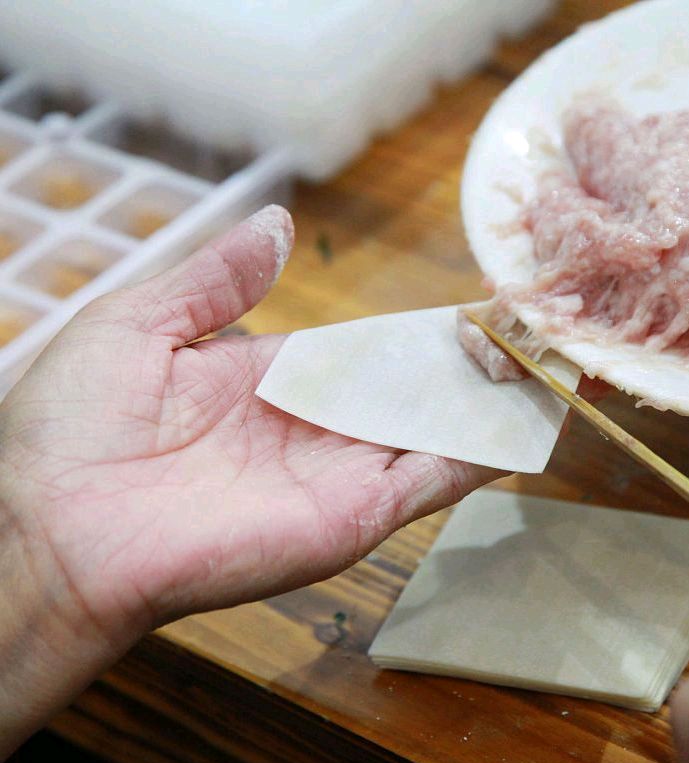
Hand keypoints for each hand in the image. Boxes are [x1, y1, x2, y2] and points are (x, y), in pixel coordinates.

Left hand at [0, 206, 498, 755]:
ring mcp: (338, 477)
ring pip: (437, 436)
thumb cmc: (71, 428)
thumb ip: (216, 279)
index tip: (478, 304)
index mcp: (272, 384)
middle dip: (476, 365)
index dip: (422, 331)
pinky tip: (529, 417)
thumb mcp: (141, 324)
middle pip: (415, 395)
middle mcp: (315, 433)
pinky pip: (431, 482)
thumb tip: (278, 225)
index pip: (368, 354)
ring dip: (494, 404)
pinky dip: (483, 452)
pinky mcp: (350, 519)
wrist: (50, 528)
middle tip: (536, 326)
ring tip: (554, 361)